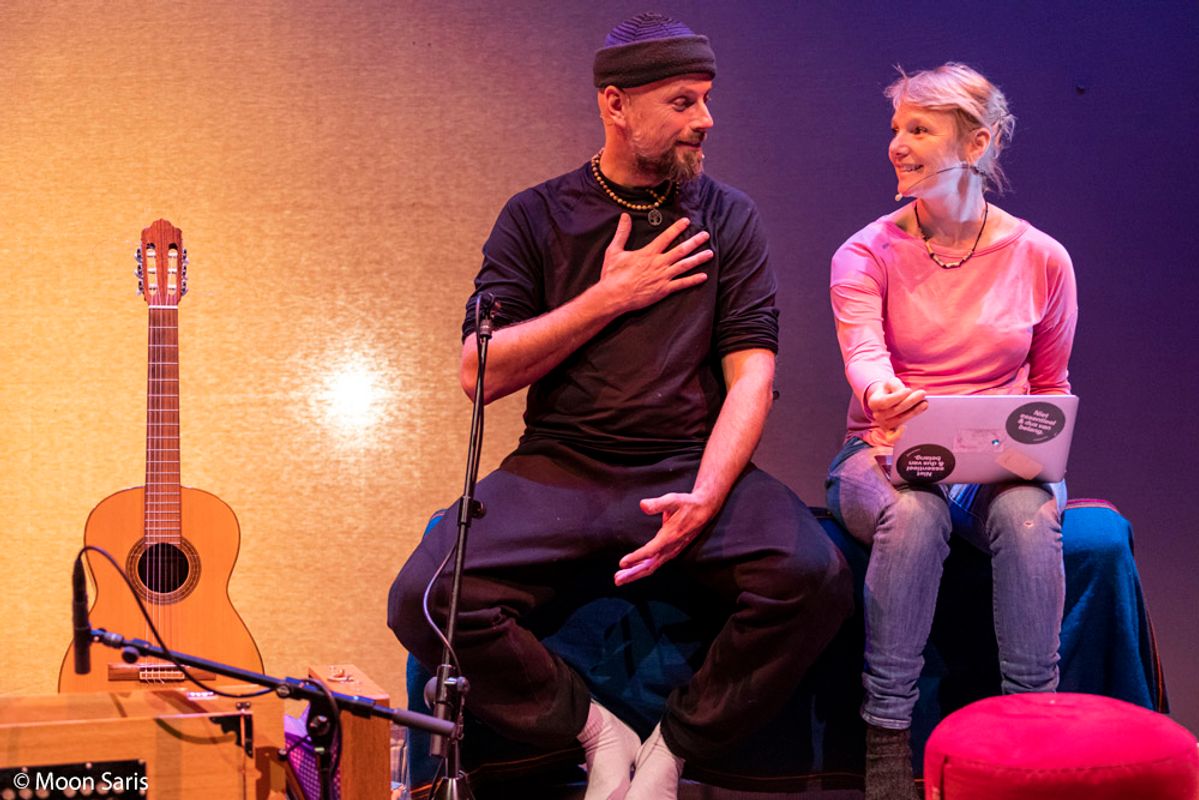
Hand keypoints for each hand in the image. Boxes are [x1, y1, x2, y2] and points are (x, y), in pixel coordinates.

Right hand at [598, 214, 712, 313]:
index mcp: (648, 253)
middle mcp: (658, 263)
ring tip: (710, 253)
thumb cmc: (612, 274)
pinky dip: (693, 280)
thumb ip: (622, 233)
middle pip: (680, 250)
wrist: (613, 296)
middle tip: (706, 235)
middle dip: (694, 241)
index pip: (666, 237)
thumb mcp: (615, 250)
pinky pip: (682, 284)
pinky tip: (704, 276)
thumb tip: (624, 216)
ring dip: (698, 259)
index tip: (687, 221)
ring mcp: (663, 277)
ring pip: (684, 266)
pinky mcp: (663, 290)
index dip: (677, 228)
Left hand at [614, 491, 717, 585]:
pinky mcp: (672, 551)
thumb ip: (657, 504)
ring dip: (636, 573)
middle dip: (633, 574)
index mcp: (669, 536)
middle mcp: (671, 547)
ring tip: (619, 578)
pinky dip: (643, 568)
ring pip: (652, 566)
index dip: (635, 558)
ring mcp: (672, 551)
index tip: (621, 563)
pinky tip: (633, 568)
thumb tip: (642, 505)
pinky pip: (656, 563)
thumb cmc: (686, 503)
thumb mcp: (672, 500)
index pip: (650, 551)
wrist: (704, 509)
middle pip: (649, 566)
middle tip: (616, 580)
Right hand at [865, 377, 927, 438]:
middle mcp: (876, 415)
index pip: (885, 402)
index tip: (909, 390)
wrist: (887, 399)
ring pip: (899, 420)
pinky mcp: (890, 431)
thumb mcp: (891, 383)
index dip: (898, 397)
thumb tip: (906, 394)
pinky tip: (907, 427)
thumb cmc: (890, 390)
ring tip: (924, 403)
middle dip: (910, 402)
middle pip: (894, 411)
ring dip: (913, 412)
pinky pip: (892, 437)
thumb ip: (896, 386)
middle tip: (922, 394)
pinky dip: (898, 435)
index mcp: (873, 402)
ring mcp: (883, 424)